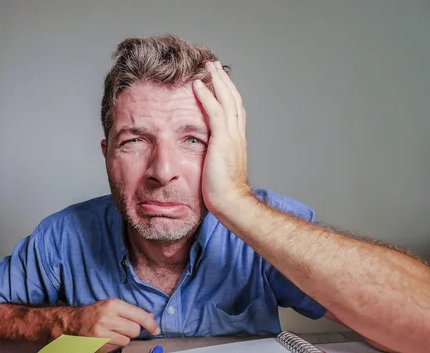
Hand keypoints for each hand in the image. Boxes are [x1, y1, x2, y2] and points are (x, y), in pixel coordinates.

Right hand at [66, 299, 160, 345]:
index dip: (150, 324)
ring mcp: (102, 334)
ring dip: (124, 338)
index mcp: (112, 305)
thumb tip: (151, 317)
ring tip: (112, 331)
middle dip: (133, 330)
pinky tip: (107, 338)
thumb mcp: (111, 305)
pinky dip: (115, 344)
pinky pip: (118, 348)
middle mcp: (107, 319)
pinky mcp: (99, 346)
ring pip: (127, 340)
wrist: (71, 324)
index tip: (156, 329)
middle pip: (135, 330)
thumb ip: (131, 311)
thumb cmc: (94, 313)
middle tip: (123, 326)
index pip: (139, 315)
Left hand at [193, 61, 251, 215]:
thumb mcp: (218, 170)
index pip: (234, 111)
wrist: (232, 204)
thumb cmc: (223, 194)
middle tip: (214, 65)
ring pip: (227, 100)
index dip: (227, 95)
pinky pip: (214, 112)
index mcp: (236, 142)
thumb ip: (214, 158)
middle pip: (233, 100)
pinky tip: (197, 84)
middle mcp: (237, 135)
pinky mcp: (222, 141)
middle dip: (224, 81)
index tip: (218, 82)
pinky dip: (206, 96)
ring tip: (207, 66)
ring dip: (216, 80)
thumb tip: (204, 157)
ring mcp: (232, 137)